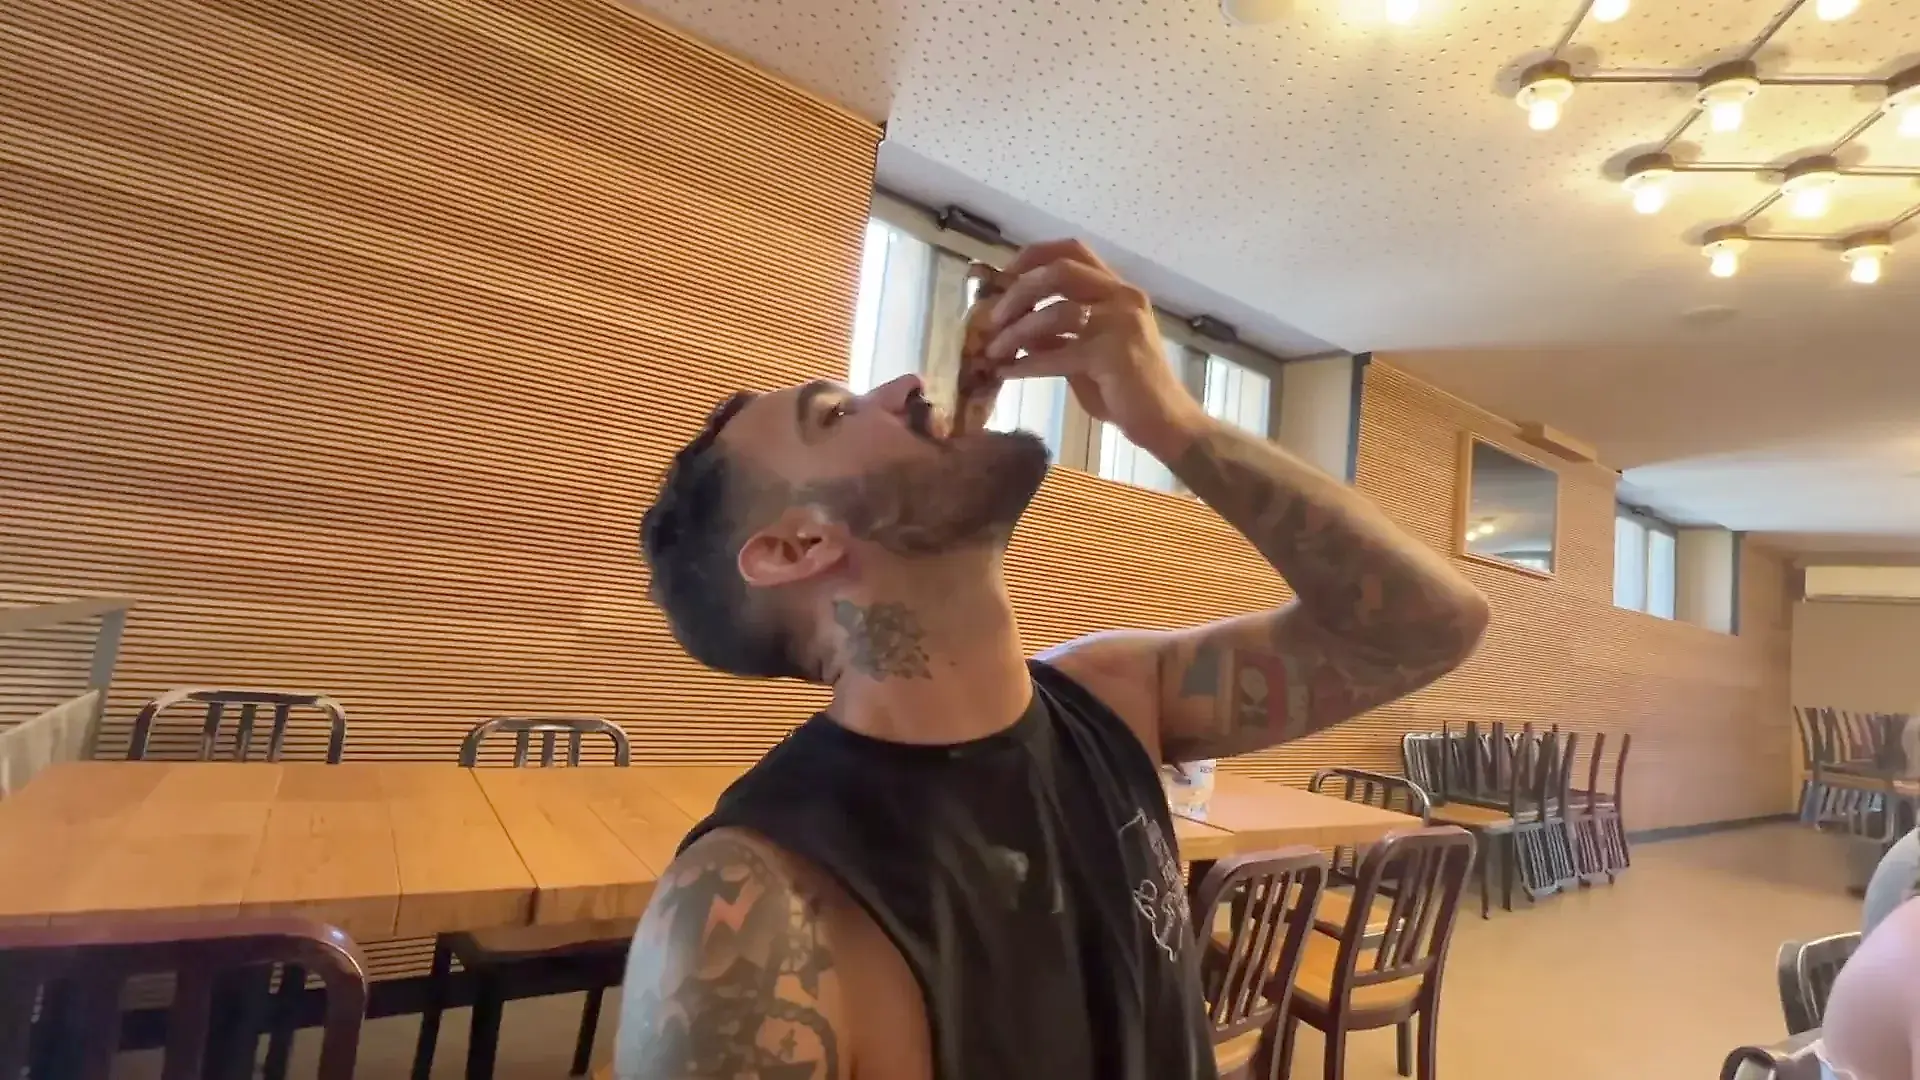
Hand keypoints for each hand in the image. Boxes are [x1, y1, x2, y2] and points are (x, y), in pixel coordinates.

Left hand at [985, 240, 1206, 457]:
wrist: (1165, 422)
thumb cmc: (1126, 391)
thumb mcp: (1084, 356)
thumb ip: (1056, 337)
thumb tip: (1013, 327)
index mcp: (1118, 291)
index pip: (1074, 250)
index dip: (1034, 256)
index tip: (1004, 275)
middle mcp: (1123, 297)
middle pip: (1059, 271)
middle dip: (1018, 290)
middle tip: (993, 317)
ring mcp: (1120, 323)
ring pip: (1055, 311)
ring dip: (1016, 331)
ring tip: (993, 351)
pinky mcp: (1112, 355)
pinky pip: (1057, 354)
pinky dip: (1026, 363)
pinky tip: (1007, 373)